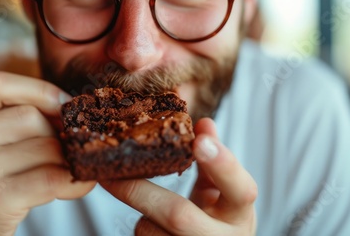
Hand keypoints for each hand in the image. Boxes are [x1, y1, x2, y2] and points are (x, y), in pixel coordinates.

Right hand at [0, 71, 95, 234]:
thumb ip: (7, 123)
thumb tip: (69, 109)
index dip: (40, 91)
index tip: (64, 106)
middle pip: (31, 117)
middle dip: (60, 134)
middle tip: (71, 151)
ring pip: (47, 147)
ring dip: (70, 161)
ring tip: (73, 171)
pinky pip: (51, 177)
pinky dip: (74, 181)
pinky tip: (77, 186)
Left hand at [101, 118, 256, 235]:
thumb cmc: (220, 219)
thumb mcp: (223, 192)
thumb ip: (212, 160)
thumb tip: (204, 124)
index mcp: (239, 215)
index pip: (240, 190)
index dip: (221, 166)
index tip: (199, 141)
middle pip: (178, 215)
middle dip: (140, 192)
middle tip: (110, 174)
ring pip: (150, 230)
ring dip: (139, 213)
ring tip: (145, 204)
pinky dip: (140, 225)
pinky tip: (150, 221)